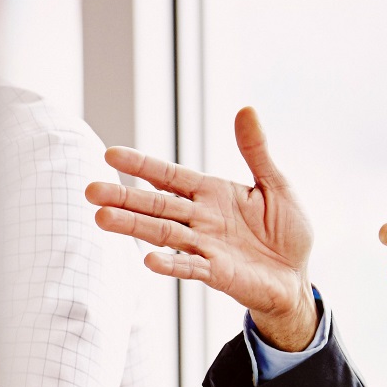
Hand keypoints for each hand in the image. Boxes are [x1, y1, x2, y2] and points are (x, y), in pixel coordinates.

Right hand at [88, 107, 319, 348]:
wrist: (297, 276)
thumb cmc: (286, 231)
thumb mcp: (276, 185)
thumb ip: (256, 151)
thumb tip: (246, 109)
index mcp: (211, 194)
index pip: (169, 176)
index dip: (142, 166)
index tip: (110, 155)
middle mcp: (201, 219)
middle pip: (156, 205)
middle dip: (123, 198)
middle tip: (90, 191)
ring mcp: (206, 246)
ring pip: (163, 234)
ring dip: (134, 227)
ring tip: (102, 219)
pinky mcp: (217, 273)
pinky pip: (190, 267)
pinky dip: (171, 264)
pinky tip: (148, 260)